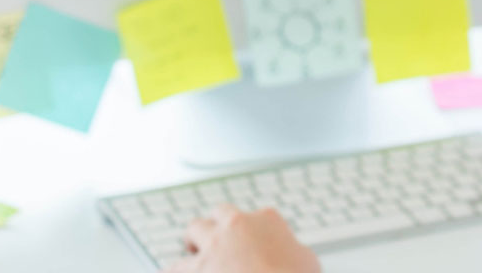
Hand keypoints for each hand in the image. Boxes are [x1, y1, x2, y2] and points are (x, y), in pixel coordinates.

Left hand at [164, 204, 319, 272]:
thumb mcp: (309, 262)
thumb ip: (296, 252)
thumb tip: (296, 256)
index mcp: (267, 220)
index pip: (257, 216)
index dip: (254, 231)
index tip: (252, 243)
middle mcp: (236, 226)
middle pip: (219, 214)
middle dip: (219, 225)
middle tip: (218, 240)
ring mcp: (213, 245)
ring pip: (193, 231)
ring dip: (194, 244)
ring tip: (193, 257)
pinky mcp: (194, 268)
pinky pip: (173, 267)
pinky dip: (175, 270)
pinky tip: (175, 272)